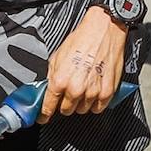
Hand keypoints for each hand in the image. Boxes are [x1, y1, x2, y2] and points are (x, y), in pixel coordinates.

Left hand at [38, 6, 127, 122]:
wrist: (103, 32)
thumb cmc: (80, 40)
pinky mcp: (107, 92)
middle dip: (64, 104)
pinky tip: (93, 91)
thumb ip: (52, 75)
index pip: (49, 106)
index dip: (44, 114)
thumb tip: (49, 89)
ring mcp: (92, 92)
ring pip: (82, 110)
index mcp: (60, 80)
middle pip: (67, 110)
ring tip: (83, 87)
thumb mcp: (57, 56)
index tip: (43, 118)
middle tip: (68, 93)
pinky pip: (98, 108)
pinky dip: (95, 103)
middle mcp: (76, 89)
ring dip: (80, 103)